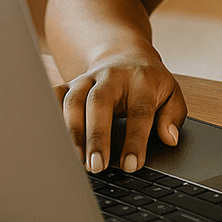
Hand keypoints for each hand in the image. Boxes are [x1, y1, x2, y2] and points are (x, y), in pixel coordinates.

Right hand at [56, 42, 187, 173]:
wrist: (125, 55)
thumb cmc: (149, 83)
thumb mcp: (171, 94)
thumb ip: (172, 116)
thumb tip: (169, 137)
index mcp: (141, 80)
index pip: (139, 111)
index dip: (135, 140)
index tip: (131, 165)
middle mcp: (111, 77)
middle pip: (99, 102)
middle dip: (96, 135)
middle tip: (96, 166)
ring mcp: (87, 79)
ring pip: (73, 100)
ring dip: (72, 132)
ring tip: (76, 162)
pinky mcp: (69, 84)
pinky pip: (54, 97)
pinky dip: (49, 115)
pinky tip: (51, 140)